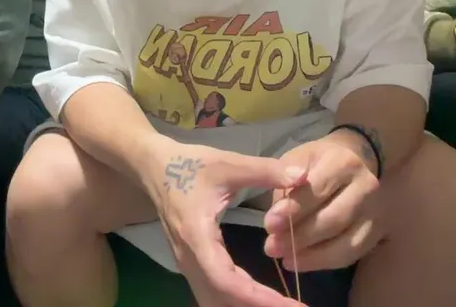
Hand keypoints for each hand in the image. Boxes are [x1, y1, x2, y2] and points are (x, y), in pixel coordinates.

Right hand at [144, 144, 305, 306]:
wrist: (154, 168)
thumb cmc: (188, 165)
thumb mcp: (227, 163)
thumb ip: (265, 171)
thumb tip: (301, 176)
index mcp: (197, 237)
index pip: (226, 280)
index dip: (257, 297)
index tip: (290, 304)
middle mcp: (190, 258)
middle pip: (221, 300)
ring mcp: (187, 264)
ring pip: (214, 301)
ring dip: (246, 306)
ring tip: (282, 304)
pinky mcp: (191, 264)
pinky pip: (213, 293)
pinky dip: (237, 300)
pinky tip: (260, 298)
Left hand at [263, 132, 381, 271]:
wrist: (350, 165)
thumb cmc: (316, 164)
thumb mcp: (295, 161)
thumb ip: (284, 184)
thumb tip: (277, 214)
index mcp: (344, 163)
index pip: (317, 190)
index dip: (293, 210)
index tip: (269, 224)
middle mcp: (366, 187)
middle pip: (333, 219)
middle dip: (300, 236)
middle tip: (271, 246)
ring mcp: (376, 212)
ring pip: (345, 243)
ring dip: (312, 255)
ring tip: (285, 258)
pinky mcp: (377, 233)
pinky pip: (351, 254)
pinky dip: (324, 262)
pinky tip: (302, 262)